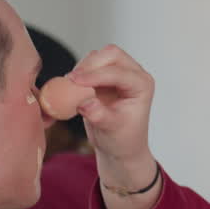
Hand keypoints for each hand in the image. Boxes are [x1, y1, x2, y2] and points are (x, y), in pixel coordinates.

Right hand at [68, 45, 159, 208]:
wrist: (120, 154)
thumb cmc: (120, 145)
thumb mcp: (109, 132)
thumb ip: (97, 115)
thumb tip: (84, 101)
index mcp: (142, 86)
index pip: (118, 72)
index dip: (97, 74)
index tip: (77, 81)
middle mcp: (134, 76)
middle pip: (110, 54)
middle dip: (90, 65)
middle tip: (71, 82)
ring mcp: (119, 74)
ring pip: (98, 56)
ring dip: (82, 69)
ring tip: (69, 89)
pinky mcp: (104, 78)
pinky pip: (87, 68)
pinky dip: (77, 75)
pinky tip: (66, 90)